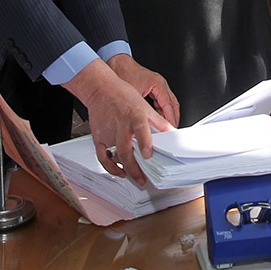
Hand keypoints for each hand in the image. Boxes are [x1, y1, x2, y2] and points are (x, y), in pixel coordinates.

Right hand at [63, 58, 172, 186]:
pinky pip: (102, 156)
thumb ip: (159, 122)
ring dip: (124, 169)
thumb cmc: (122, 95)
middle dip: (134, 168)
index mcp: (134, 115)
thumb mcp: (145, 106)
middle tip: (142, 180)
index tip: (148, 155)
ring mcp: (108, 133)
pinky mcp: (98, 137)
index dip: (144, 143)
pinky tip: (118, 171)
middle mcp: (120, 125)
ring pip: (115, 156)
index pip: (140, 130)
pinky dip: (110, 167)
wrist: (100, 89)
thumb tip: (172, 132)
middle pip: (126, 151)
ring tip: (133, 177)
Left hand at [107, 53, 179, 127]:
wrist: (117, 63)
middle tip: (170, 130)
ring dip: (167, 115)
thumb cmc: (123, 74)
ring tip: (164, 127)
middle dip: (172, 118)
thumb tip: (145, 124)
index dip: (170, 119)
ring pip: (168, 103)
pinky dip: (162, 110)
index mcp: (158, 84)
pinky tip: (157, 118)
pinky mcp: (153, 87)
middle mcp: (160, 84)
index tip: (171, 129)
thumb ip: (141, 110)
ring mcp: (158, 85)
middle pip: (173, 104)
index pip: (169, 106)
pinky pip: (162, 100)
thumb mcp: (133, 96)